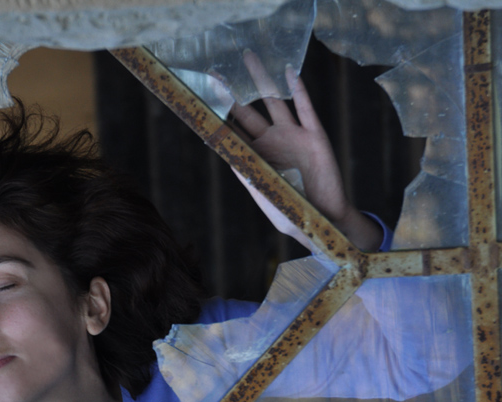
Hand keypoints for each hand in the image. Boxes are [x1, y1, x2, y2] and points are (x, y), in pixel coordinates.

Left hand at [229, 52, 381, 251]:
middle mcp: (271, 143)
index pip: (232, 133)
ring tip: (249, 58)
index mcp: (255, 158)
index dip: (218, 117)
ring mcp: (292, 136)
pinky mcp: (315, 136)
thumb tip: (230, 157)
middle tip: (214, 74)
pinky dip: (298, 90)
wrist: (325, 219)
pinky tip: (289, 72)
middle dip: (231, 94)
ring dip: (262, 79)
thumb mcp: (266, 196)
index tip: (201, 101)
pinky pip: (306, 108)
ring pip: (274, 100)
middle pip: (247, 112)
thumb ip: (250, 177)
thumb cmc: (291, 214)